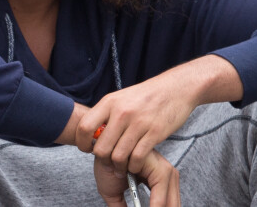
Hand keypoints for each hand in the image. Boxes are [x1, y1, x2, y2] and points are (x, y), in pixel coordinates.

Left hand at [77, 56, 242, 179]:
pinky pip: (137, 158)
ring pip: (118, 157)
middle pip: (101, 148)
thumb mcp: (121, 98)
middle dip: (103, 160)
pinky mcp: (154, 133)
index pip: (85, 126)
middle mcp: (121, 112)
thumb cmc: (146, 96)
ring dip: (119, 167)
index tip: (87, 150)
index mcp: (110, 102)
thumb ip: (106, 114)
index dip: (82, 143)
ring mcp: (138, 123)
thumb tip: (91, 134)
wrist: (175, 88)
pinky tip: (135, 164)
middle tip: (108, 162)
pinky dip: (134, 166)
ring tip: (122, 166)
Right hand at [94, 150, 179, 206]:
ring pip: (169, 197)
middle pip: (174, 202)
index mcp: (158, 177)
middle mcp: (162, 170)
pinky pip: (160, 186)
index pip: (170, 203)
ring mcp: (159, 165)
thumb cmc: (106, 167)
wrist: (95, 150)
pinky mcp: (152, 161)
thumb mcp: (115, 195)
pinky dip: (156, 203)